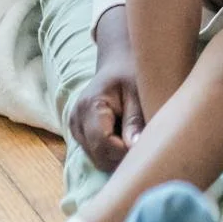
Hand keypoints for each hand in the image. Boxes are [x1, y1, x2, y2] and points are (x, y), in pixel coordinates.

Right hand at [69, 7, 145, 171]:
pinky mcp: (80, 134)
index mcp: (90, 106)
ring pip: (98, 159)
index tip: (146, 148)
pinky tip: (126, 138)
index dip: (125, 152)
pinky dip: (113, 152)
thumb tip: (135, 148)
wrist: (118, 62)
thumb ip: (135, 120)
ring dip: (118, 156)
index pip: (103, 143)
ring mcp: (75, 128)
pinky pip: (97, 153)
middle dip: (123, 157)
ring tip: (136, 139)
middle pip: (99, 156)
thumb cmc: (131, 73)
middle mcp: (77, 120)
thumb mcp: (138, 92)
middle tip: (146, 147)